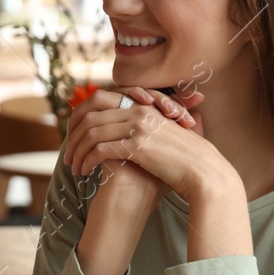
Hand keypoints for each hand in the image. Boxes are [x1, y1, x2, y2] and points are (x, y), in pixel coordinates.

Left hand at [65, 85, 215, 201]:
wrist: (206, 174)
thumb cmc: (187, 160)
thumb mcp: (167, 135)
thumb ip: (150, 127)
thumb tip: (127, 133)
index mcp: (144, 107)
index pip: (100, 101)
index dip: (81, 117)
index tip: (73, 135)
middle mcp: (140, 112)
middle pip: (90, 116)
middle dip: (73, 136)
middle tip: (67, 154)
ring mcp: (138, 128)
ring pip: (91, 134)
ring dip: (77, 152)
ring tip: (73, 167)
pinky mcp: (138, 146)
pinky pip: (100, 150)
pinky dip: (87, 161)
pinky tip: (85, 173)